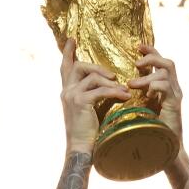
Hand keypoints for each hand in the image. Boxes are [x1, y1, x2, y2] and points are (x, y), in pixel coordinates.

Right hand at [61, 37, 127, 152]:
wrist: (82, 149)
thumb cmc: (89, 133)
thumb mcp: (90, 109)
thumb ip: (95, 94)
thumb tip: (111, 82)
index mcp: (67, 92)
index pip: (65, 67)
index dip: (68, 53)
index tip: (71, 39)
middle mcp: (66, 91)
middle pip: (79, 66)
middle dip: (98, 67)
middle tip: (113, 76)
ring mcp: (71, 96)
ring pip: (91, 76)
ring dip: (110, 82)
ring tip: (123, 90)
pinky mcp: (80, 102)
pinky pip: (100, 90)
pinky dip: (114, 92)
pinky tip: (124, 97)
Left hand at [130, 45, 183, 137]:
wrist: (163, 148)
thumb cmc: (150, 129)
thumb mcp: (141, 106)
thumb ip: (137, 93)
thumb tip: (121, 83)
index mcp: (166, 87)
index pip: (161, 62)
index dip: (151, 51)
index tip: (138, 46)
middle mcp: (173, 89)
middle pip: (167, 62)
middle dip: (151, 57)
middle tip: (136, 63)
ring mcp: (175, 96)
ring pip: (165, 73)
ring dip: (146, 77)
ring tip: (131, 85)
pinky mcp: (174, 105)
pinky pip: (165, 87)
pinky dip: (154, 87)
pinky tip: (146, 96)